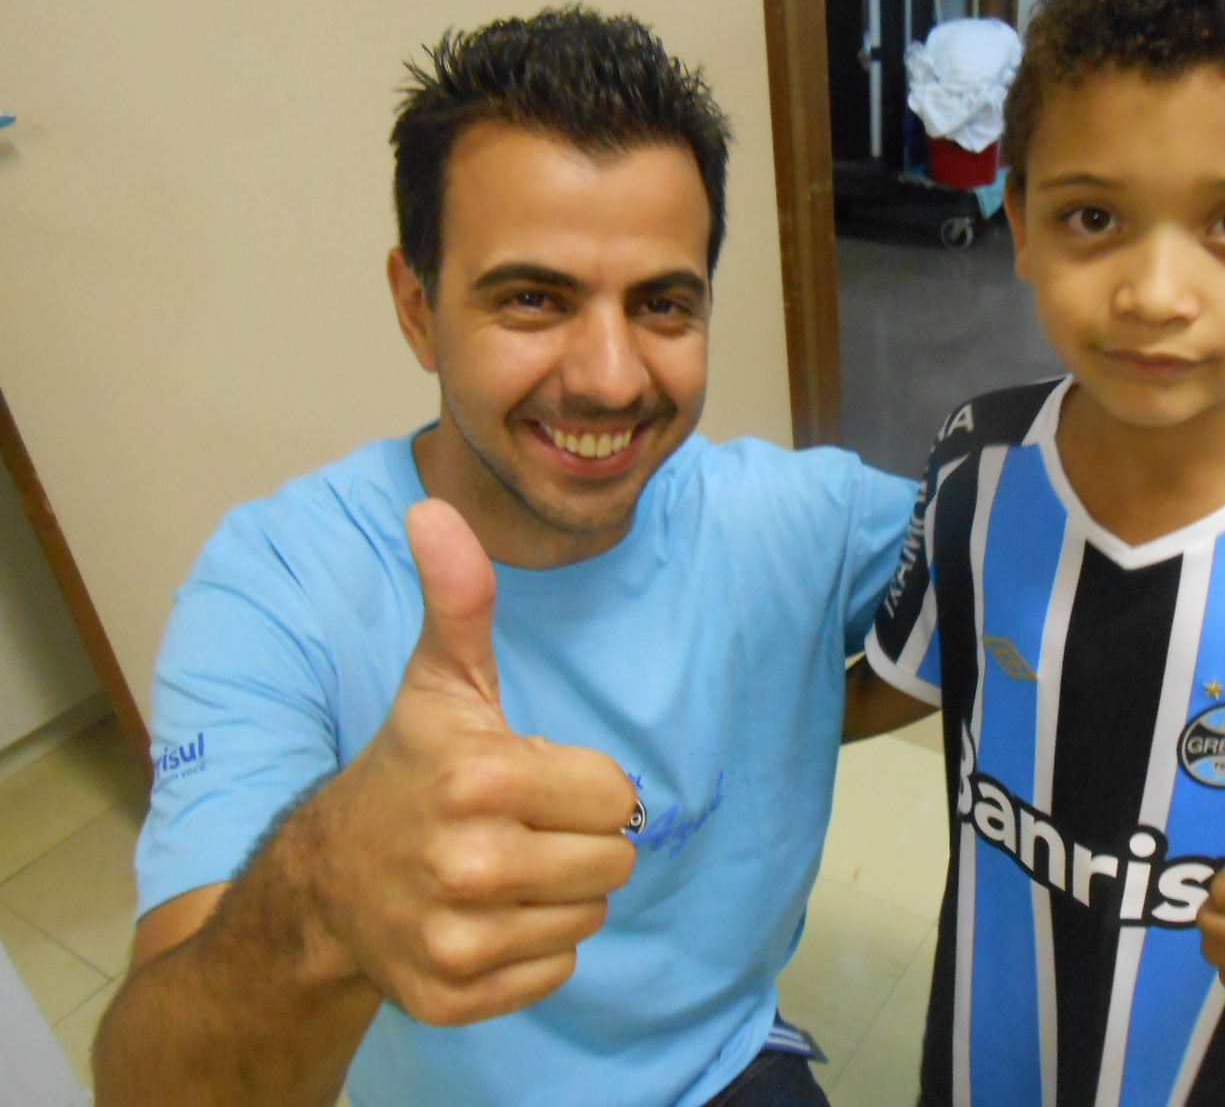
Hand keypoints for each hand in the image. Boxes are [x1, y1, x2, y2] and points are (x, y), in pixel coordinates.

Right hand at [306, 499, 636, 1026]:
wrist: (327, 878)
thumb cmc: (407, 768)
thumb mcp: (439, 682)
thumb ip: (459, 600)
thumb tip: (433, 508)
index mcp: (478, 778)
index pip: (615, 794)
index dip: (583, 784)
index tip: (531, 778)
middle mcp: (465, 865)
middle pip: (613, 863)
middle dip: (579, 842)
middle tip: (520, 827)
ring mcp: (454, 941)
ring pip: (588, 919)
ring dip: (557, 896)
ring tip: (500, 870)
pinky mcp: (450, 998)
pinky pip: (555, 975)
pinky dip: (532, 952)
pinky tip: (484, 919)